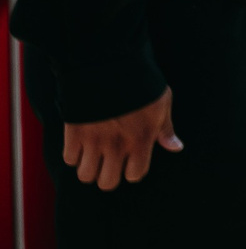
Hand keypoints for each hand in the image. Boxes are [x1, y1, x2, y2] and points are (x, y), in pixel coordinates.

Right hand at [62, 89, 181, 190]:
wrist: (109, 65)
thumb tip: (175, 147)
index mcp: (141, 140)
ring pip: (85, 175)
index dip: (132, 170)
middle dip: (108, 175)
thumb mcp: (162, 103)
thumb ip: (166, 129)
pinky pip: (68, 159)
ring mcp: (94, 141)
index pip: (135, 175)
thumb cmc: (140, 84)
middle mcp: (117, 146)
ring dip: (88, 167)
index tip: (130, 161)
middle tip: (108, 162)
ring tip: (93, 154)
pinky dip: (73, 154)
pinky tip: (81, 142)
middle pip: (107, 183)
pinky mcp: (74, 133)